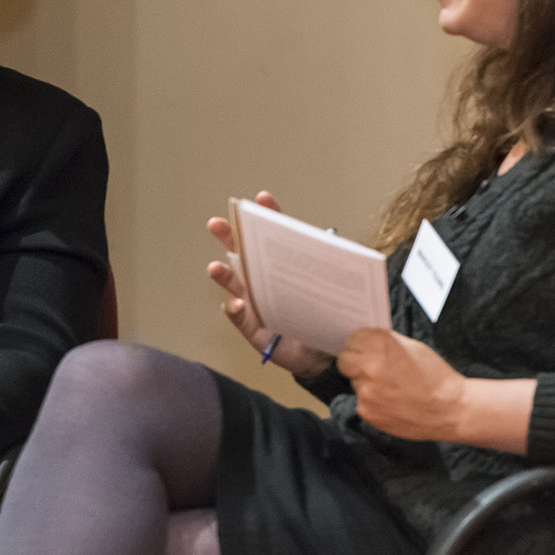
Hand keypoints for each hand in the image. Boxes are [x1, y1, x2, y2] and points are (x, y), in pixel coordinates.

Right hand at [206, 190, 331, 377]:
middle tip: (217, 224)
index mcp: (283, 268)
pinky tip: (237, 303)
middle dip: (230, 238)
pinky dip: (236, 310)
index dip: (267, 217)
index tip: (261, 200)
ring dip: (224, 275)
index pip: (274, 237)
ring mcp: (256, 305)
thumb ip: (331, 267)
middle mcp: (264, 282)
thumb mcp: (331, 287)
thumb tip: (338, 245)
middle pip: (243, 255)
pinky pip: (240, 319)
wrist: (327, 355)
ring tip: (216, 268)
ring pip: (235, 285)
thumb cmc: (327, 317)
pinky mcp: (255, 330)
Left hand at [336, 328, 463, 439]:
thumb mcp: (412, 347)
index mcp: (380, 345)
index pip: (352, 338)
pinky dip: (373, 401)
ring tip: (391, 387)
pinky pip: (361, 401)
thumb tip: (366, 342)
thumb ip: (385, 342)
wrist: (450, 409)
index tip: (367, 349)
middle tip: (373, 367)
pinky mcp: (367, 411)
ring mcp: (366, 391)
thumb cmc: (435, 376)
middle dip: (356, 362)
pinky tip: (392, 401)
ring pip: (354, 382)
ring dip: (366, 383)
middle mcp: (369, 366)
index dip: (361, 344)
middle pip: (345, 360)